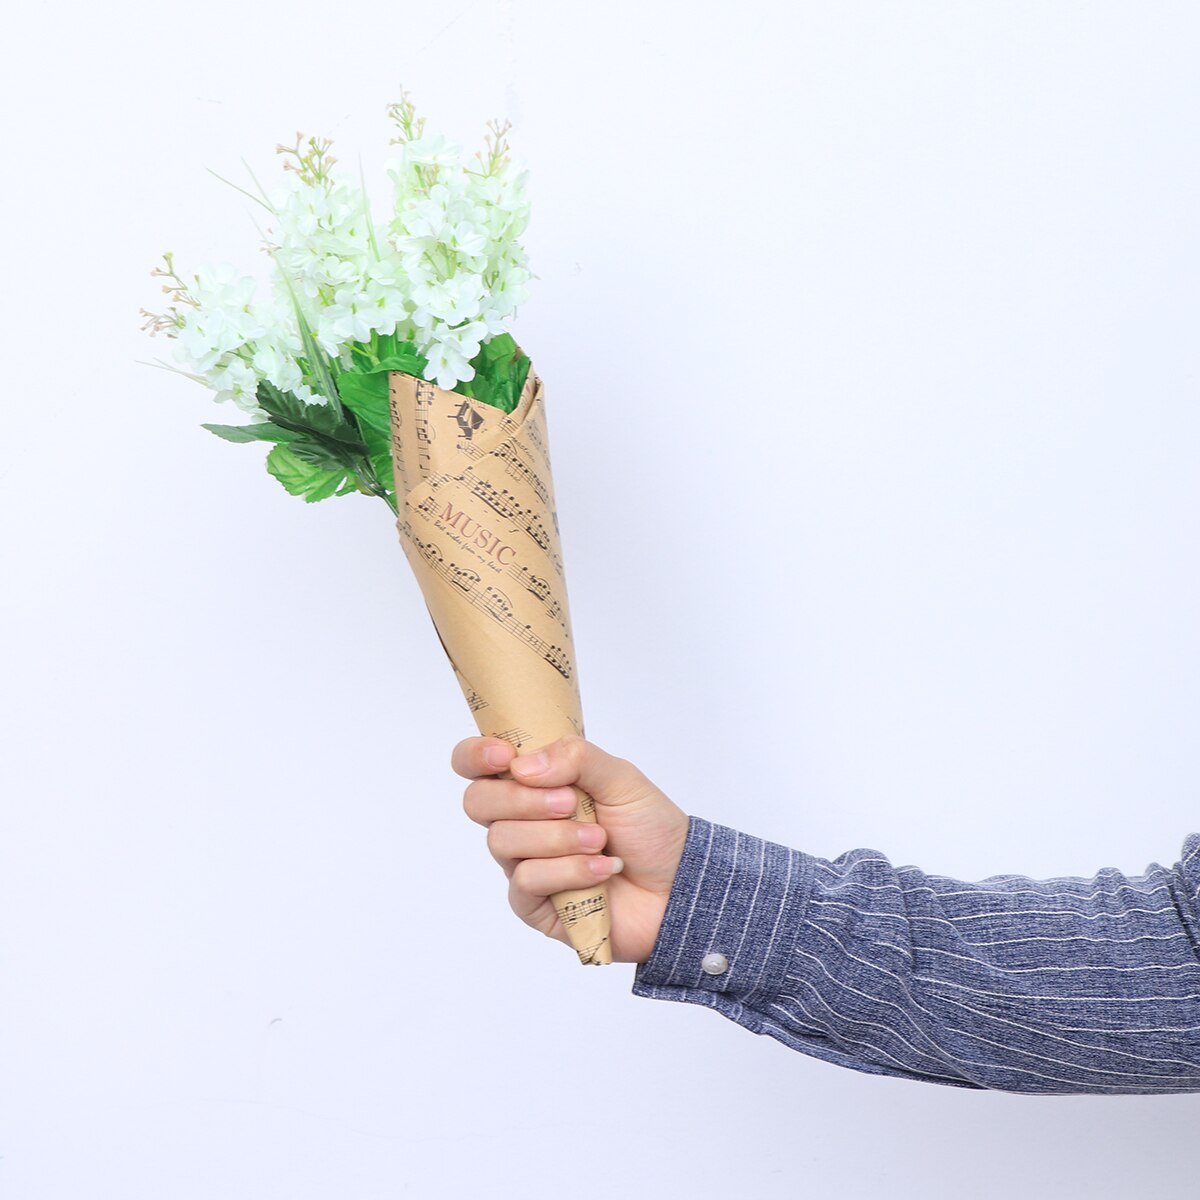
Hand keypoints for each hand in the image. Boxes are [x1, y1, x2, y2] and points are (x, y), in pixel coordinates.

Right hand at [453, 735, 689, 963]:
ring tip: (600, 840)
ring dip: (557, 838)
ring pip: (502, 841)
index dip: (475, 756)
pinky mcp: (532, 904)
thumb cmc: (648, 828)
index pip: (476, 764)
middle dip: (523, 800)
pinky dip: (568, 871)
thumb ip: (576, 757)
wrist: (678, 886)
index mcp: (534, 783)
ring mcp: (523, 863)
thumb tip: (522, 766)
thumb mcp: (621, 778)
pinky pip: (526, 881)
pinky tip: (601, 871)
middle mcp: (520, 821)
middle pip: (478, 802)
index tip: (503, 756)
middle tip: (571, 803)